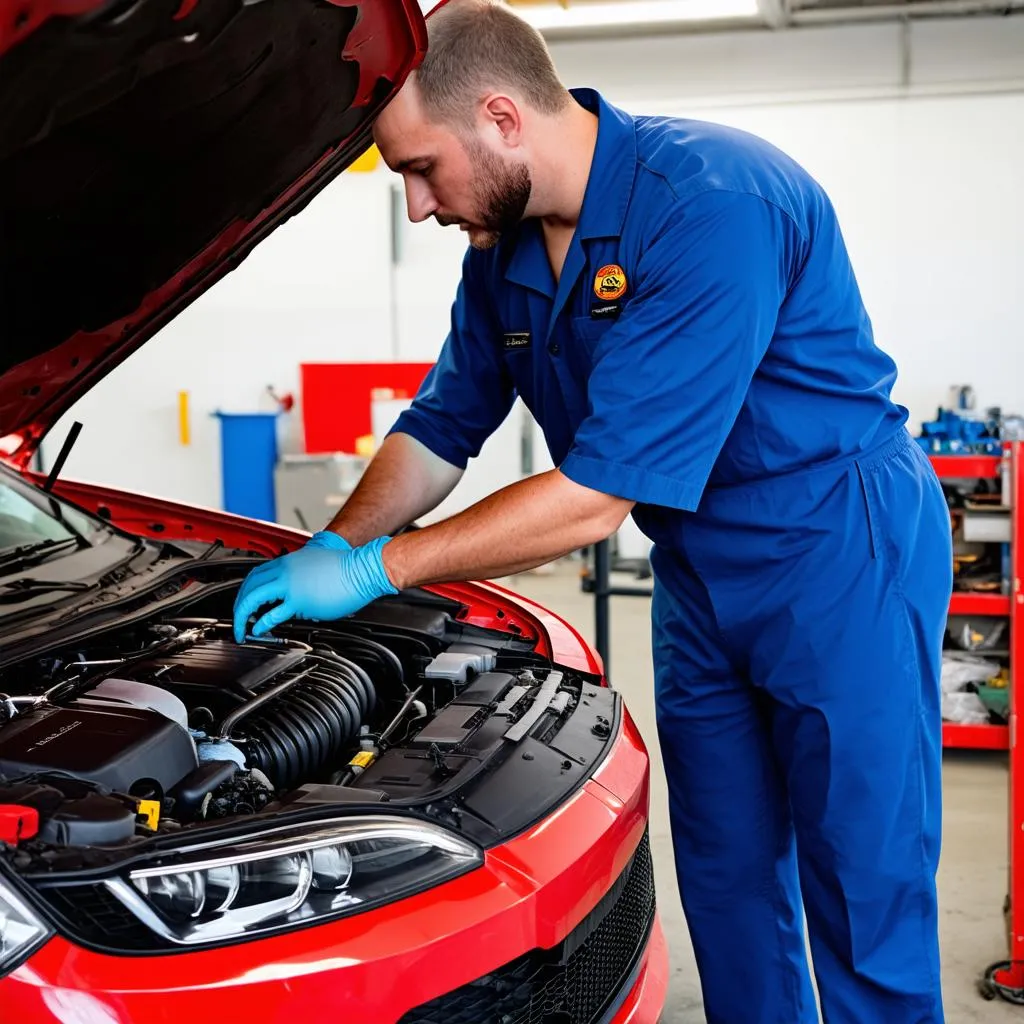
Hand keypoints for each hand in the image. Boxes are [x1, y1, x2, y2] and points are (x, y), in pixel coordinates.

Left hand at [232, 531, 396, 641]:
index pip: (255, 575)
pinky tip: (258, 630)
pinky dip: (261, 623)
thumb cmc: (344, 568)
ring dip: (242, 614)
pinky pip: (273, 613)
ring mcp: (291, 584)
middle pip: (249, 586)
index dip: (245, 591)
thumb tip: (290, 595)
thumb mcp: (314, 565)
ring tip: (241, 629)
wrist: (361, 568)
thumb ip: (297, 578)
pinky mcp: (300, 599)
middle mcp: (285, 570)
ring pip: (254, 597)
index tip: (244, 603)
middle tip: (237, 619)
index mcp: (288, 562)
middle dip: (238, 604)